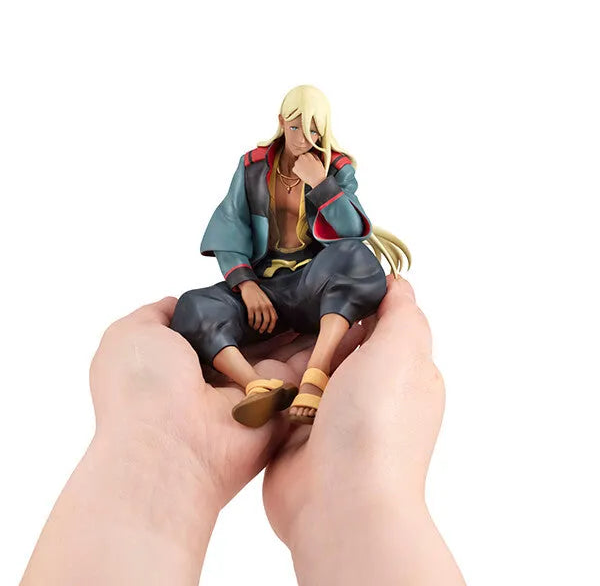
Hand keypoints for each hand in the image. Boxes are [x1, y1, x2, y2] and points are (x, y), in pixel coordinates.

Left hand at [22, 297, 327, 584]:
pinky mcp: (282, 406)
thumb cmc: (143, 385)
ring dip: (310, 323)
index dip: (247, 298)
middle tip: (311, 277)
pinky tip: (349, 319)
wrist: (168, 447)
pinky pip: (310, 372)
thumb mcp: (131, 334)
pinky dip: (330, 347)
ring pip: (289, 349)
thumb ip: (157, 314)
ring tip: (335, 290)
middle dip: (283, 308)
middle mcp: (224, 373)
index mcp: (191, 355)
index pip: (227, 319)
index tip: (273, 273)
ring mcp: (255, 391)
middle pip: (262, 333)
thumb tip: (176, 301)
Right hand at [239, 279, 277, 332]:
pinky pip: (251, 318)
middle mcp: (264, 306)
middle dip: (264, 328)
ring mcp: (257, 306)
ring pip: (258, 321)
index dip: (272, 326)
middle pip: (266, 321)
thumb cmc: (258, 294)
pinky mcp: (250, 307)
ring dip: (256, 326)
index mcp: (270, 305)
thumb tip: (275, 318)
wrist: (249, 286)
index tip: (269, 331)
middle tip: (261, 331)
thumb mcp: (267, 300)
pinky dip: (250, 323)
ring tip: (255, 327)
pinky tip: (250, 324)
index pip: (273, 318)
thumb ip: (271, 308)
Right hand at [262, 276, 464, 584]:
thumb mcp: (403, 350)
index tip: (324, 270)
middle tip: (285, 292)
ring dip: (291, 352)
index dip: (354, 294)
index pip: (379, 320)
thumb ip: (402, 313)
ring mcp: (331, 412)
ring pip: (306, 365)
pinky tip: (253, 359)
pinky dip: (272, 380)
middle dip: (316, 322)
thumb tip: (398, 284)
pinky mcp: (296, 430)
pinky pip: (281, 392)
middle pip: (338, 340)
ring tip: (264, 319)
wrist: (338, 501)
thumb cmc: (377, 422)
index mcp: (402, 370)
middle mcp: (368, 391)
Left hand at [293, 152, 325, 186]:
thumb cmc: (319, 172)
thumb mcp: (319, 161)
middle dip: (303, 162)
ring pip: (297, 163)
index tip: (310, 164)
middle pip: (301, 158)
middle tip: (307, 168)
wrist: (316, 181)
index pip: (306, 155)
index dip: (308, 160)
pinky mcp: (294, 169)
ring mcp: (297, 163)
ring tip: (306, 171)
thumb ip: (314, 156)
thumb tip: (311, 154)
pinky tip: (303, 174)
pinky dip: (297, 171)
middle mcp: (302, 157)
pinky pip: (295, 169)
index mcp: (308, 154)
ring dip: (300, 166)